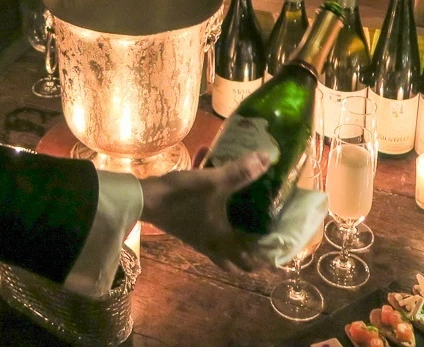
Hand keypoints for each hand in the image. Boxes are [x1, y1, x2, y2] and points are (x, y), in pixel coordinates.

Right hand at [137, 152, 271, 272]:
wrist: (144, 198)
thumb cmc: (182, 197)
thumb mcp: (213, 182)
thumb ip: (240, 172)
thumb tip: (267, 159)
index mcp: (222, 242)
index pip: (249, 263)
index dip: (266, 260)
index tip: (279, 247)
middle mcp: (211, 244)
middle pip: (234, 259)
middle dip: (249, 250)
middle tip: (263, 232)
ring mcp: (197, 236)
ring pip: (220, 242)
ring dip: (232, 234)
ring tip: (245, 215)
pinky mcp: (187, 224)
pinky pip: (207, 222)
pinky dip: (214, 210)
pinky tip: (214, 185)